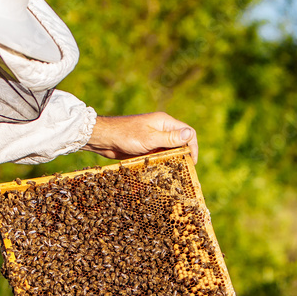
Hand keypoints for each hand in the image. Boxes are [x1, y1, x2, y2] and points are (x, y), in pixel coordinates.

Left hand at [83, 113, 198, 163]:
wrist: (104, 139)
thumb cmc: (125, 135)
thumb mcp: (149, 139)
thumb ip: (170, 138)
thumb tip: (190, 134)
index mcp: (165, 122)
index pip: (188, 132)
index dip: (192, 146)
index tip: (191, 161)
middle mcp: (161, 129)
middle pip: (180, 142)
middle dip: (183, 155)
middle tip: (184, 170)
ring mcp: (154, 138)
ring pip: (170, 150)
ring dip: (172, 160)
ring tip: (174, 173)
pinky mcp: (146, 147)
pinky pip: (159, 155)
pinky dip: (162, 162)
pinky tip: (162, 171)